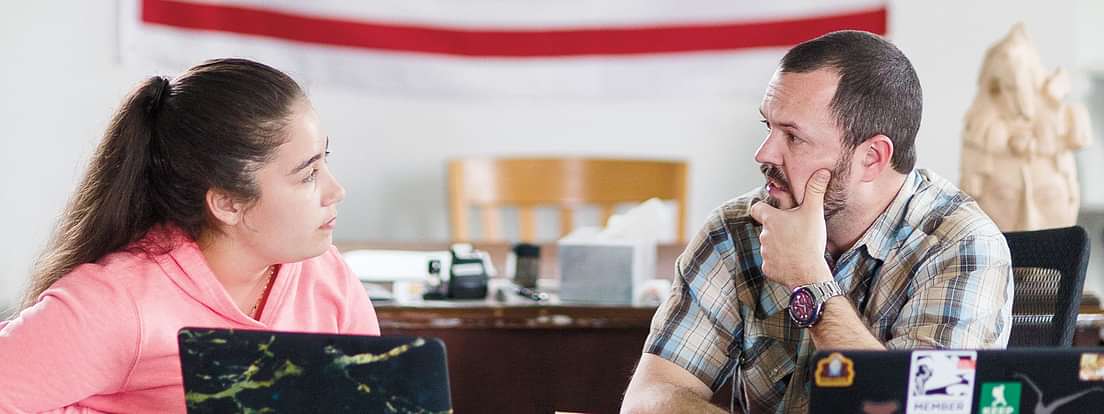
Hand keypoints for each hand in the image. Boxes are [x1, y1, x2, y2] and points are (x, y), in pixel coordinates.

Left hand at [749, 169, 832, 289]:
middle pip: (767, 228)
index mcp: (770, 219)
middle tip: (796, 231)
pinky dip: (780, 262)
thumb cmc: (809, 241)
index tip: (776, 211)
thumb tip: (822, 171)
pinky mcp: (767, 268)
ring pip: (769, 245)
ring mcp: (764, 253)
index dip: (764, 208)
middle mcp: (763, 235)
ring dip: (780, 245)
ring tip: (797, 247)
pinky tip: (793, 261)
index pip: (756, 208)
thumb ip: (815, 190)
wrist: (808, 273)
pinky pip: (772, 262)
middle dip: (778, 229)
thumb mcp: (814, 212)